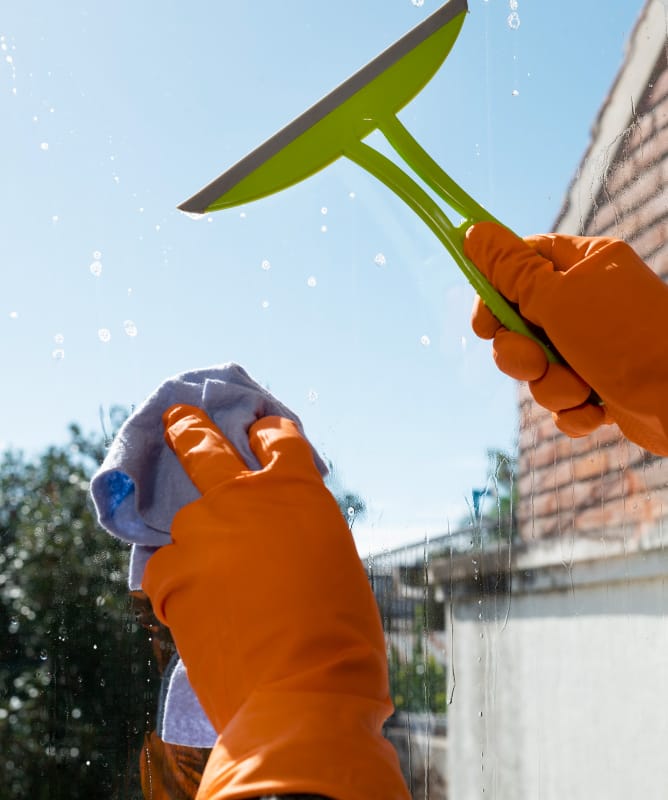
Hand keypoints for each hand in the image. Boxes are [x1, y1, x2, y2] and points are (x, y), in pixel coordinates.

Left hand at [142, 405, 409, 798]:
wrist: (304, 692)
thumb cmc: (342, 634)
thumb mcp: (333, 564)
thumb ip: (299, 535)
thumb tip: (278, 541)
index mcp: (298, 490)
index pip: (278, 438)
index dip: (266, 431)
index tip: (256, 429)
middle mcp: (245, 496)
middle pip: (204, 443)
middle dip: (189, 427)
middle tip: (178, 417)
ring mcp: (202, 531)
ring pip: (184, 518)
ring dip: (194, 536)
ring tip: (206, 567)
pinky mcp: (171, 573)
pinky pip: (164, 566)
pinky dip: (175, 580)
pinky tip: (192, 604)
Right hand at [464, 221, 667, 454]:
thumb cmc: (626, 340)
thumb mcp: (557, 298)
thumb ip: (510, 270)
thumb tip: (473, 231)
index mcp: (586, 264)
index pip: (524, 260)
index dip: (496, 291)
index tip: (483, 323)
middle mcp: (590, 301)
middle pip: (522, 321)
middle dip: (522, 353)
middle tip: (535, 362)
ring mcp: (596, 346)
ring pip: (539, 367)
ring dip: (552, 386)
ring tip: (581, 390)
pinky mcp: (603, 386)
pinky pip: (563, 399)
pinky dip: (573, 410)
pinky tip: (598, 411)